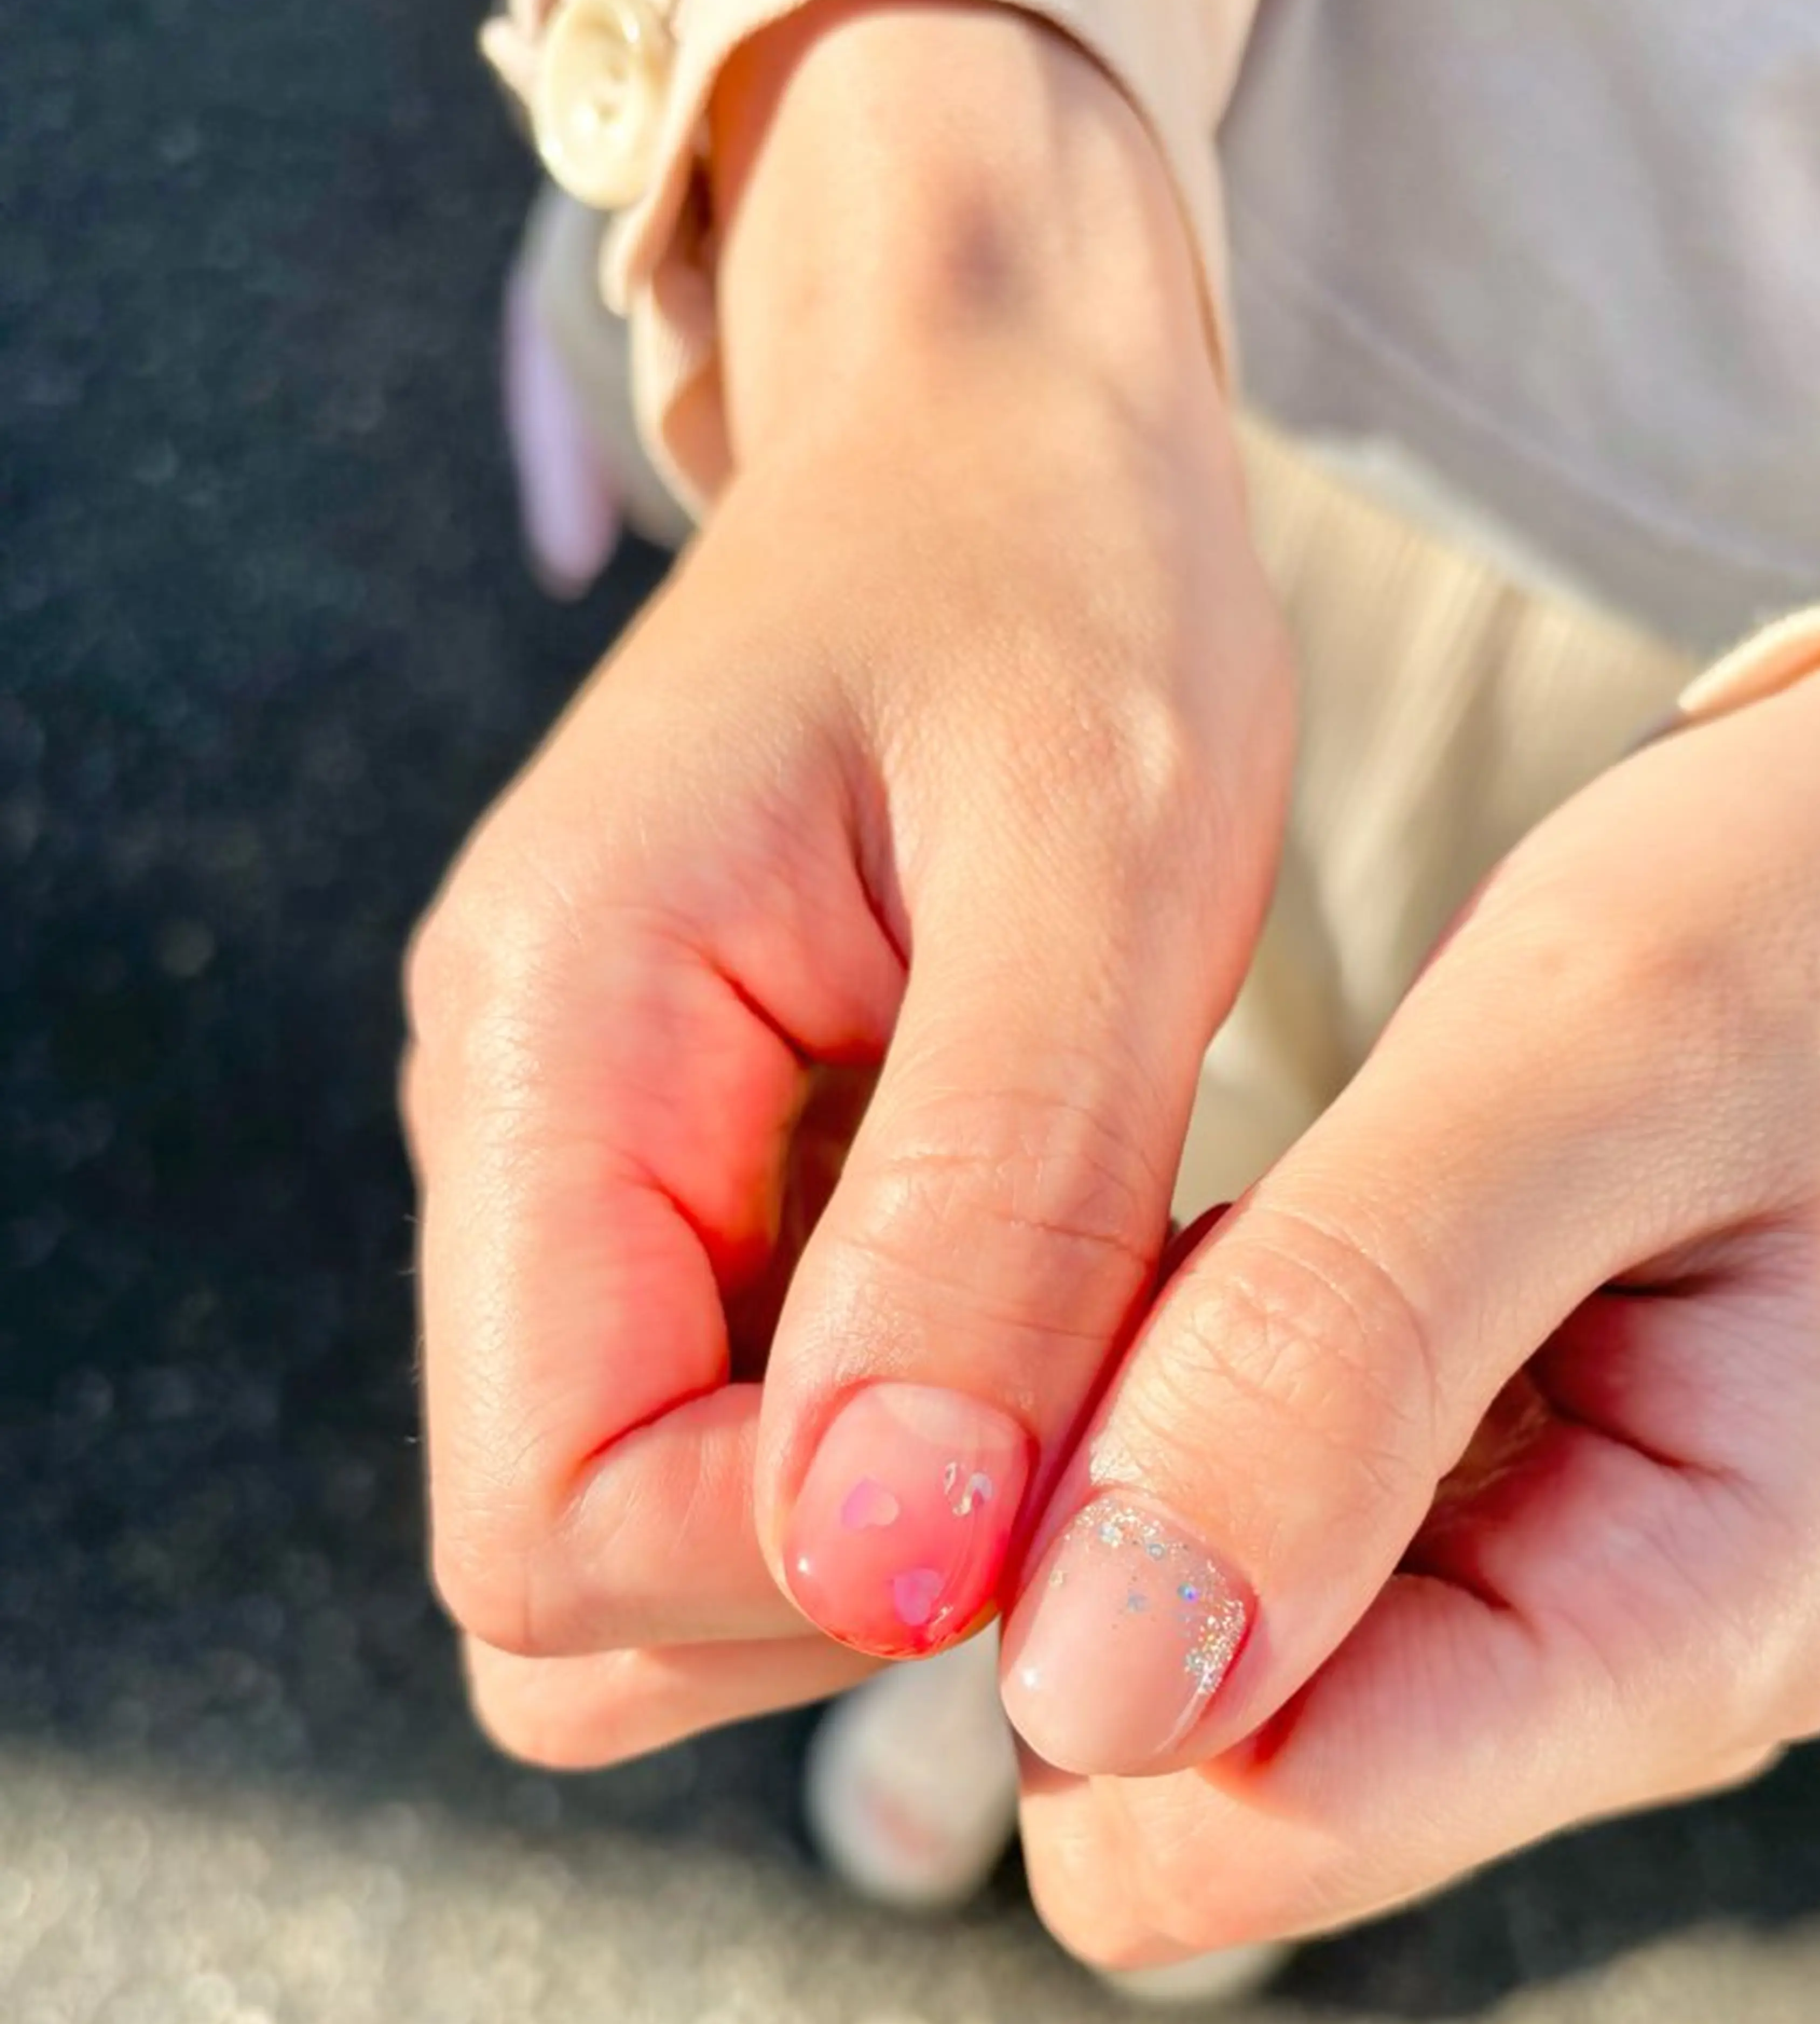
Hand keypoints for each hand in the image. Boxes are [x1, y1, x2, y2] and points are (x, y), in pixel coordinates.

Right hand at [403, 0, 1291, 1761]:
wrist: (1003, 435)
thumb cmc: (1065, 586)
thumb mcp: (1096, 858)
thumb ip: (987, 1215)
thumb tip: (887, 1564)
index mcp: (556, 1050)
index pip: (553, 1528)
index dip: (804, 1572)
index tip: (1058, 1457)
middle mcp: (518, 1148)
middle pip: (571, 1588)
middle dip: (839, 1580)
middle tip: (1081, 1392)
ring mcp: (585, 1185)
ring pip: (658, 1554)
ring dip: (890, 1522)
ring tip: (1080, 1309)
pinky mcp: (679, 1201)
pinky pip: (752, 1445)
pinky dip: (917, 1439)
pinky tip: (1047, 1280)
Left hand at [996, 649, 1819, 1967]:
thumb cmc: (1803, 930)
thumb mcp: (1571, 1065)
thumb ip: (1332, 1357)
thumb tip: (1094, 1686)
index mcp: (1690, 1630)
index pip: (1244, 1831)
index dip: (1079, 1628)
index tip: (1110, 1356)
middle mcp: (1623, 1698)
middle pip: (1186, 1789)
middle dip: (1108, 1545)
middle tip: (1221, 1263)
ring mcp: (1556, 1643)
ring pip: (1178, 1685)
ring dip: (1142, 1467)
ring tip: (1286, 1241)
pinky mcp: (1491, 1569)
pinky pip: (1224, 1575)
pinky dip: (1185, 1423)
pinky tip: (1291, 1270)